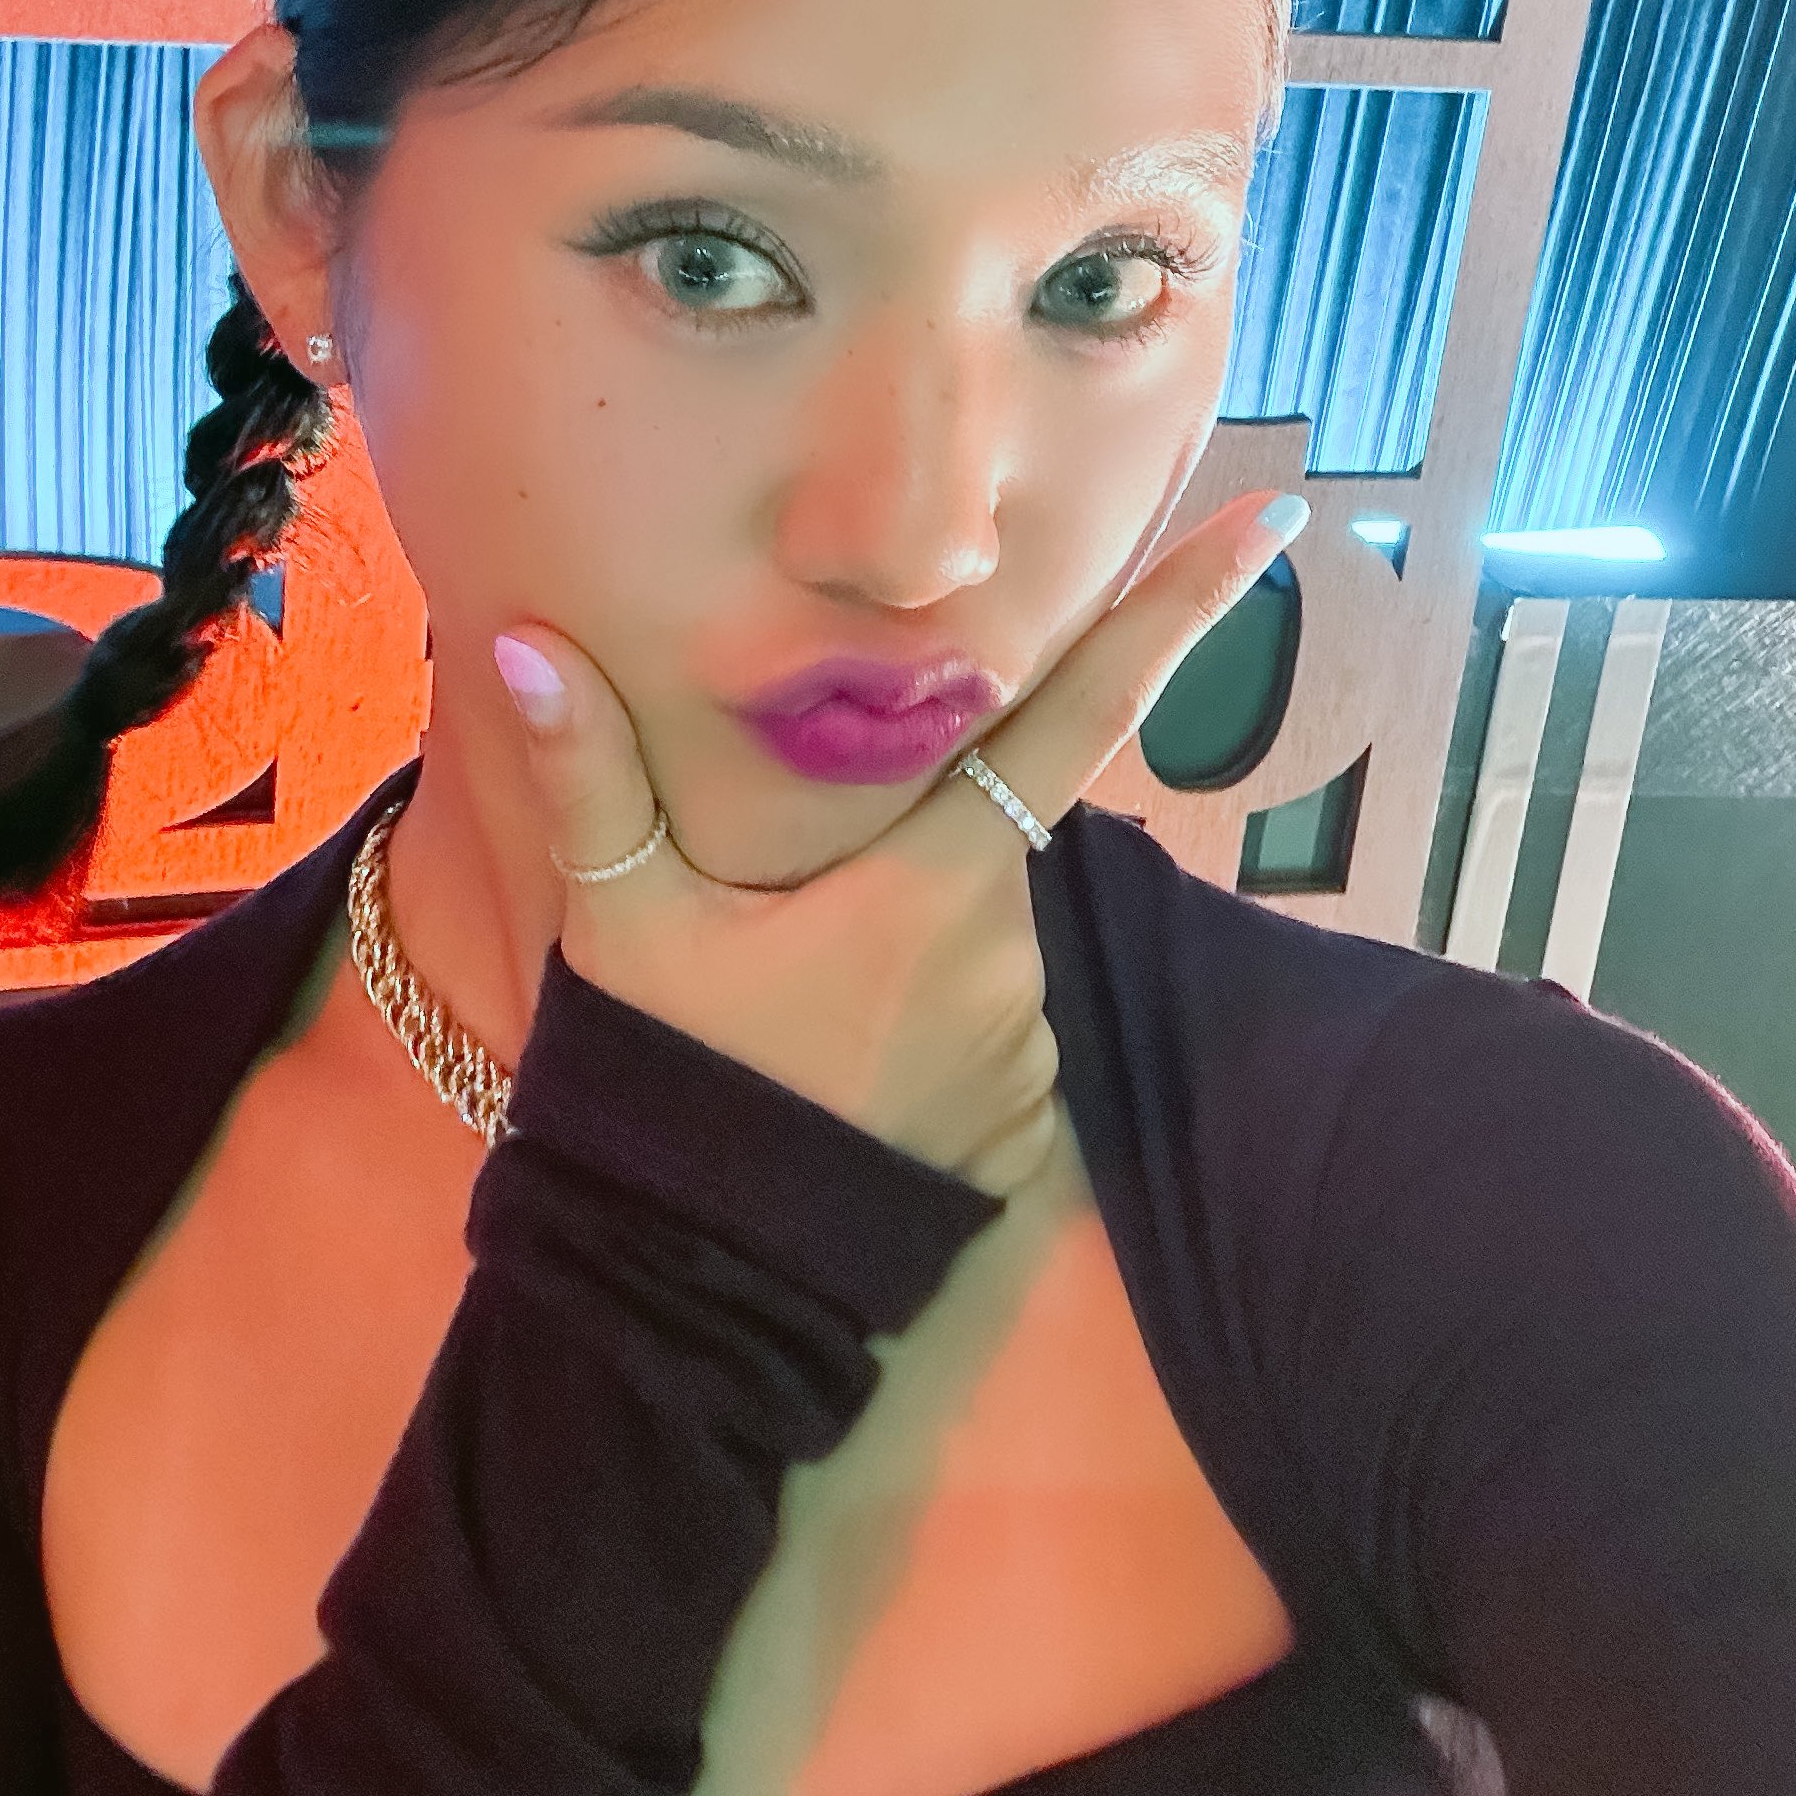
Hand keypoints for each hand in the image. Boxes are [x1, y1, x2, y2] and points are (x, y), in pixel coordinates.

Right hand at [492, 490, 1310, 1193]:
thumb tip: (524, 641)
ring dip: (922, 921)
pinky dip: (934, 1001)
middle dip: (938, 819)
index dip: (1178, 611)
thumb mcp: (626, 927)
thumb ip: (590, 778)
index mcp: (939, 873)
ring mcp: (1035, 1025)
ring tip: (807, 998)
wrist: (731, 1276)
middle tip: (818, 901)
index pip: (1082, 710)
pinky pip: (999, 1007)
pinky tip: (844, 1054)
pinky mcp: (1036, 1099)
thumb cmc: (685, 1085)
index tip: (1271, 520)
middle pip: (1007, 815)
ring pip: (998, 915)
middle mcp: (1016, 938)